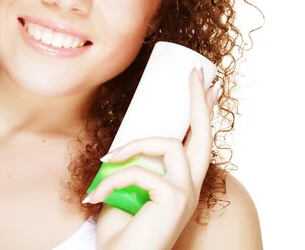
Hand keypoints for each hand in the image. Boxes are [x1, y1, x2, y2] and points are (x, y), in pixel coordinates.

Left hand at [91, 67, 221, 249]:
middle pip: (204, 136)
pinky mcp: (175, 199)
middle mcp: (191, 187)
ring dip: (132, 147)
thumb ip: (133, 164)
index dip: (203, 112)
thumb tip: (125, 140)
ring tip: (106, 163)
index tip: (207, 86)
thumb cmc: (120, 229)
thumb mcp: (125, 187)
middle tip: (197, 75)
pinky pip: (141, 171)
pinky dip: (114, 178)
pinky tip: (97, 195)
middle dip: (200, 102)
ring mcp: (186, 193)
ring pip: (168, 146)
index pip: (197, 141)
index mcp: (181, 183)